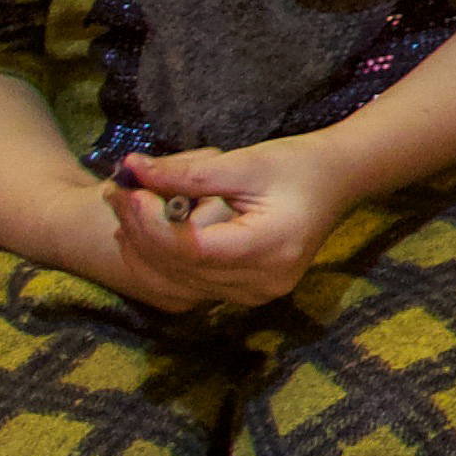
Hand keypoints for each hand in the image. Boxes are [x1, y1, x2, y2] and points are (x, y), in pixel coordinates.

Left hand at [99, 136, 352, 311]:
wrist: (339, 181)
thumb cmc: (299, 165)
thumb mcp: (247, 162)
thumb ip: (188, 173)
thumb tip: (133, 169)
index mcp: (269, 249)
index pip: (192, 250)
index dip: (152, 225)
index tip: (128, 191)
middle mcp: (262, 283)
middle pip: (181, 269)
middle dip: (140, 231)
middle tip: (116, 192)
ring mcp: (255, 294)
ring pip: (179, 281)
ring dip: (144, 247)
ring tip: (125, 208)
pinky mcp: (245, 293)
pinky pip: (190, 284)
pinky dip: (161, 260)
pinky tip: (143, 233)